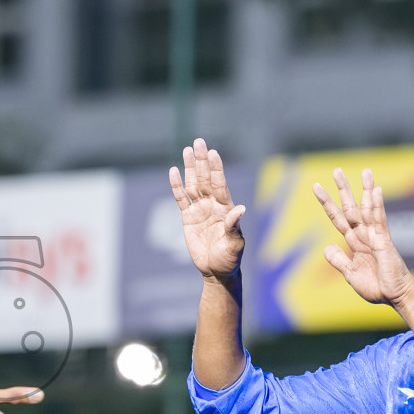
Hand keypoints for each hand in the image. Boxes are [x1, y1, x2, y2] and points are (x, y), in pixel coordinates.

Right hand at [170, 138, 245, 278]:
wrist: (216, 271)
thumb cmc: (230, 258)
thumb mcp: (235, 244)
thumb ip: (234, 226)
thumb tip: (240, 209)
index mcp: (226, 208)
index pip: (220, 184)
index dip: (216, 169)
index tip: (213, 153)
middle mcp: (213, 205)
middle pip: (205, 178)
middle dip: (202, 160)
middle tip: (198, 142)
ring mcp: (200, 209)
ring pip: (193, 184)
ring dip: (190, 167)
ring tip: (187, 150)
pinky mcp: (188, 217)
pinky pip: (181, 198)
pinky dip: (177, 186)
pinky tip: (174, 171)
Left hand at [312, 168, 413, 306]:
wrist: (396, 297)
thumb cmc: (377, 286)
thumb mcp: (350, 274)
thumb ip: (339, 260)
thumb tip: (326, 247)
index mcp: (355, 242)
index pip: (338, 218)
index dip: (327, 203)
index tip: (317, 187)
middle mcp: (364, 235)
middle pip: (351, 207)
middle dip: (343, 189)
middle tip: (335, 170)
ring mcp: (376, 237)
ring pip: (368, 209)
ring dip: (366, 190)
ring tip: (365, 171)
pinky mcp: (385, 242)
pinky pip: (380, 222)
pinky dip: (378, 206)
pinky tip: (376, 191)